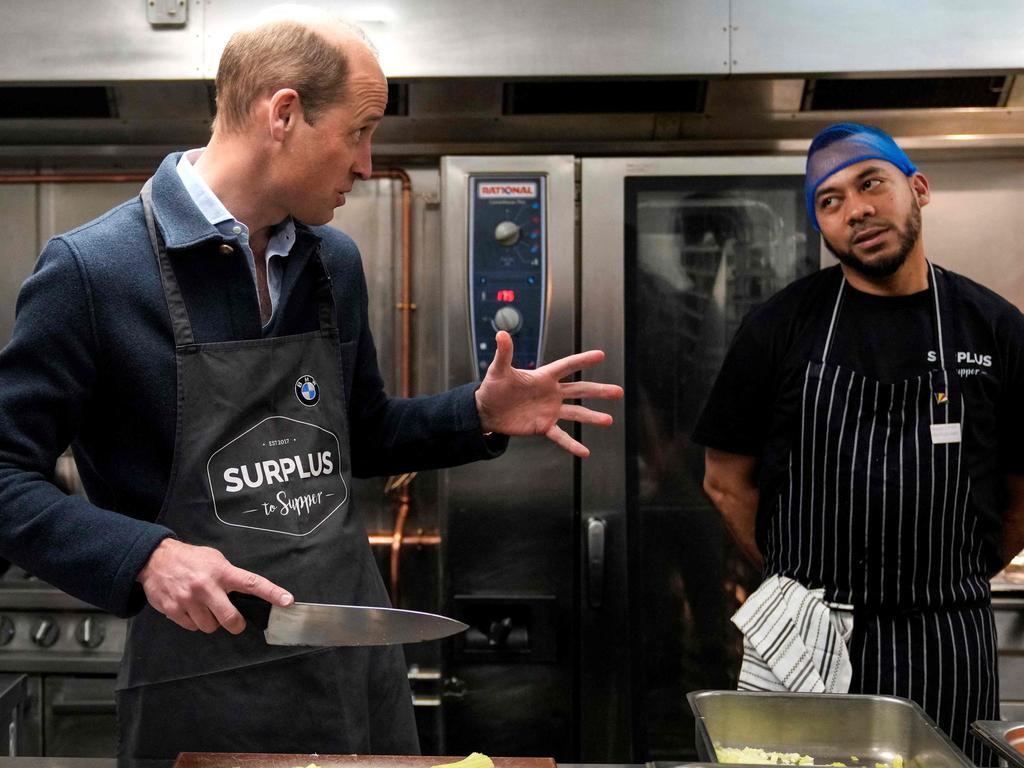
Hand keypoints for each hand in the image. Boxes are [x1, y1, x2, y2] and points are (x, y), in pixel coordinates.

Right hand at [137, 538, 292, 633]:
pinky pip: (191, 627)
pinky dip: (193, 622)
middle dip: (235, 624)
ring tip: (204, 607)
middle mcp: (206, 587)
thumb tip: (245, 593)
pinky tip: (189, 608)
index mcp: (222, 572)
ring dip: (210, 622)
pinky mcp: (173, 610)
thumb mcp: (215, 559)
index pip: (252, 583)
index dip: (272, 593)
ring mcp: (188, 600)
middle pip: (230, 619)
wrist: (155, 559)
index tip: (287, 601)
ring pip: (209, 627)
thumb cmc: (191, 559)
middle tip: (234, 621)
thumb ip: (229, 576)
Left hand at [474, 331, 623, 457]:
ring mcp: (550, 411)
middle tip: (618, 391)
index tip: (600, 355)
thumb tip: (501, 333)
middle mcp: (551, 393)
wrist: (487, 411)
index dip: (583, 361)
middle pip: (580, 391)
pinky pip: (561, 436)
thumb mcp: (498, 370)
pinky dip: (572, 444)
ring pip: (576, 413)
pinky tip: (585, 452)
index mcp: (544, 377)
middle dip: (599, 391)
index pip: (567, 366)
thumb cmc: (493, 387)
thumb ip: (504, 353)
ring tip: (609, 420)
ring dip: (592, 417)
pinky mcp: (543, 426)